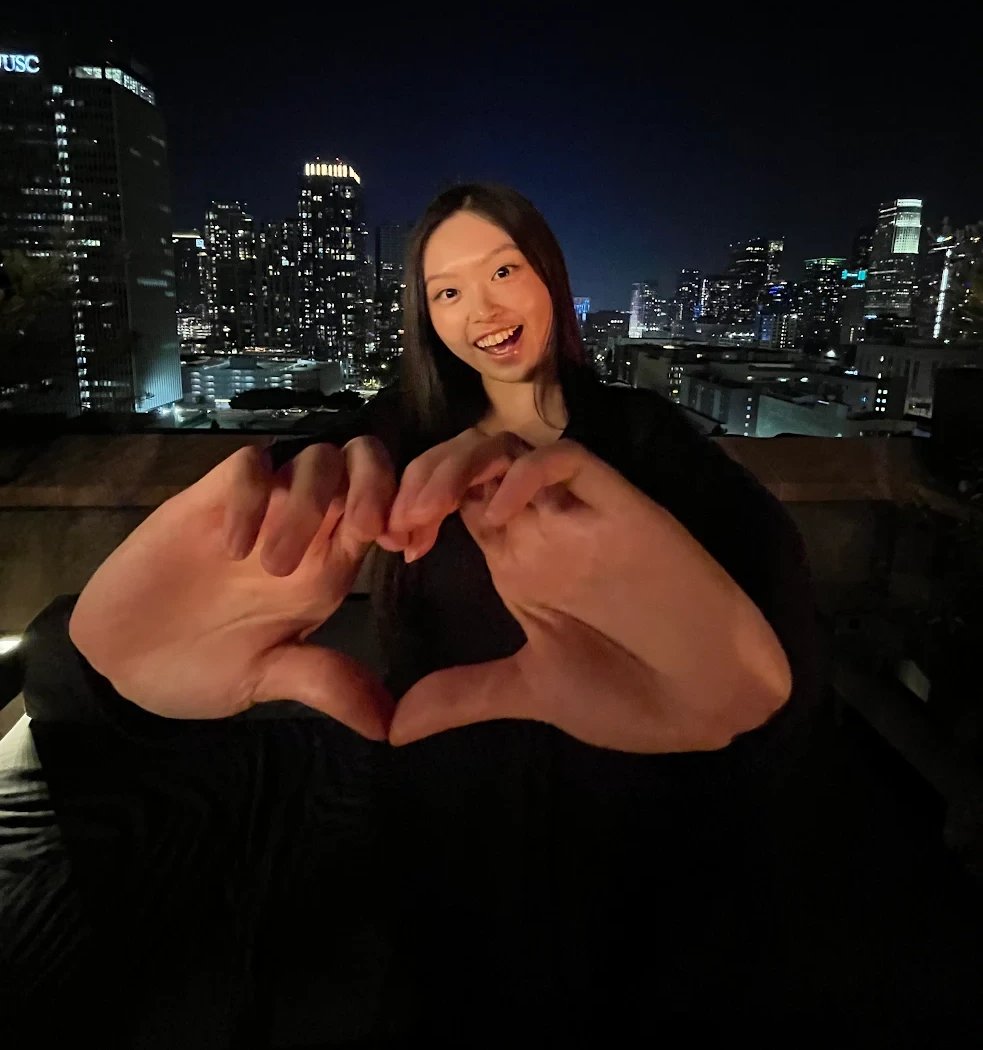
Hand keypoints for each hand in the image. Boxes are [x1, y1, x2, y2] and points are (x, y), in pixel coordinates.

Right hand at [69, 437, 399, 739]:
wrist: (118, 660)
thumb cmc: (198, 666)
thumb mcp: (266, 679)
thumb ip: (324, 683)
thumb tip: (388, 726)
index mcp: (328, 567)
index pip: (386, 511)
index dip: (405, 512)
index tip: (399, 545)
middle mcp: (303, 529)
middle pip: (361, 464)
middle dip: (374, 481)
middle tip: (357, 528)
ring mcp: (258, 509)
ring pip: (313, 458)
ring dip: (307, 503)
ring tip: (271, 564)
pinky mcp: (209, 498)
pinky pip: (247, 465)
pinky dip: (250, 496)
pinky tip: (230, 545)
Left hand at [387, 435, 791, 751]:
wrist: (712, 703)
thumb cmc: (632, 695)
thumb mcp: (532, 693)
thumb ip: (466, 696)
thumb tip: (393, 727)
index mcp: (518, 560)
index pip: (452, 502)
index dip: (410, 507)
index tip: (384, 543)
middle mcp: (541, 528)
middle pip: (469, 465)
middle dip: (420, 479)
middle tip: (392, 523)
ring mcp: (578, 515)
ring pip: (509, 450)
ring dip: (457, 467)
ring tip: (425, 510)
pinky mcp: (621, 508)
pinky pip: (569, 462)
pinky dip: (527, 473)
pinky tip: (496, 511)